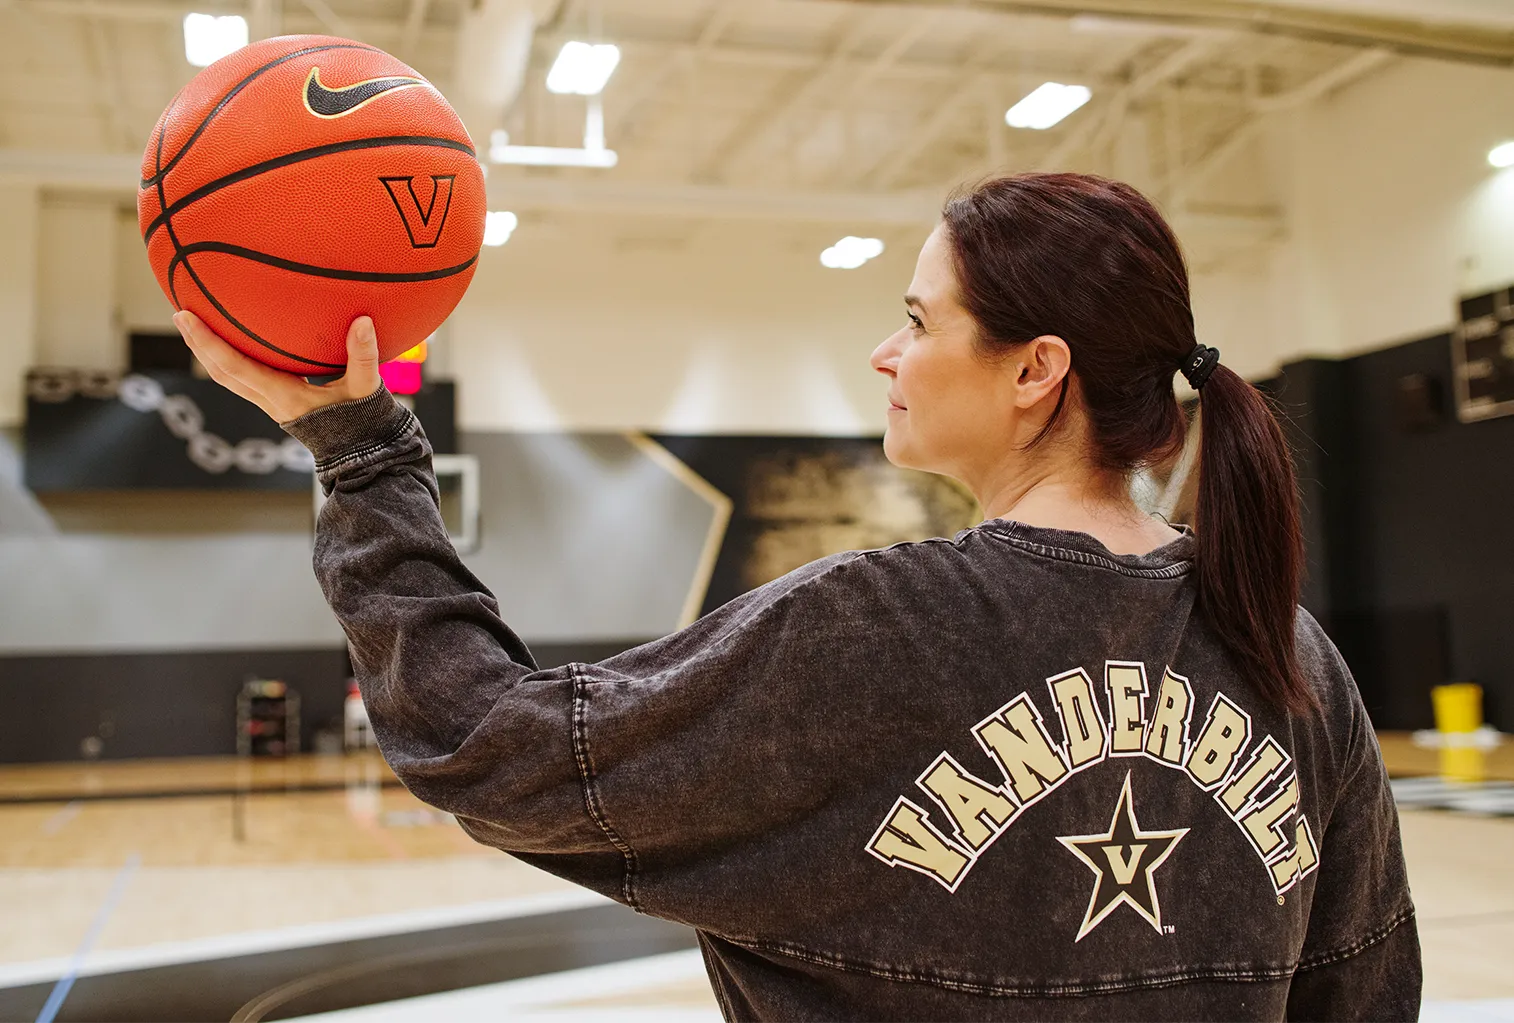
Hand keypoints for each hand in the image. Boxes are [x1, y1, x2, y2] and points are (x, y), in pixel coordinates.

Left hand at [173, 310, 382, 423]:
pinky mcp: (276, 402)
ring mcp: (270, 404)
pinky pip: (242, 379)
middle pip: (221, 373)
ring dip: (208, 353)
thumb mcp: (366, 388)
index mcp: (285, 397)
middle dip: (198, 344)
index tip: (186, 316)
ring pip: (228, 379)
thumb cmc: (364, 421)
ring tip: (195, 325)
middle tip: (180, 313)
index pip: (236, 367)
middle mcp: (270, 402)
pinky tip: (230, 340)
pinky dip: (228, 360)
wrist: (362, 451)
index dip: (208, 342)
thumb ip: (364, 355)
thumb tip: (363, 321)